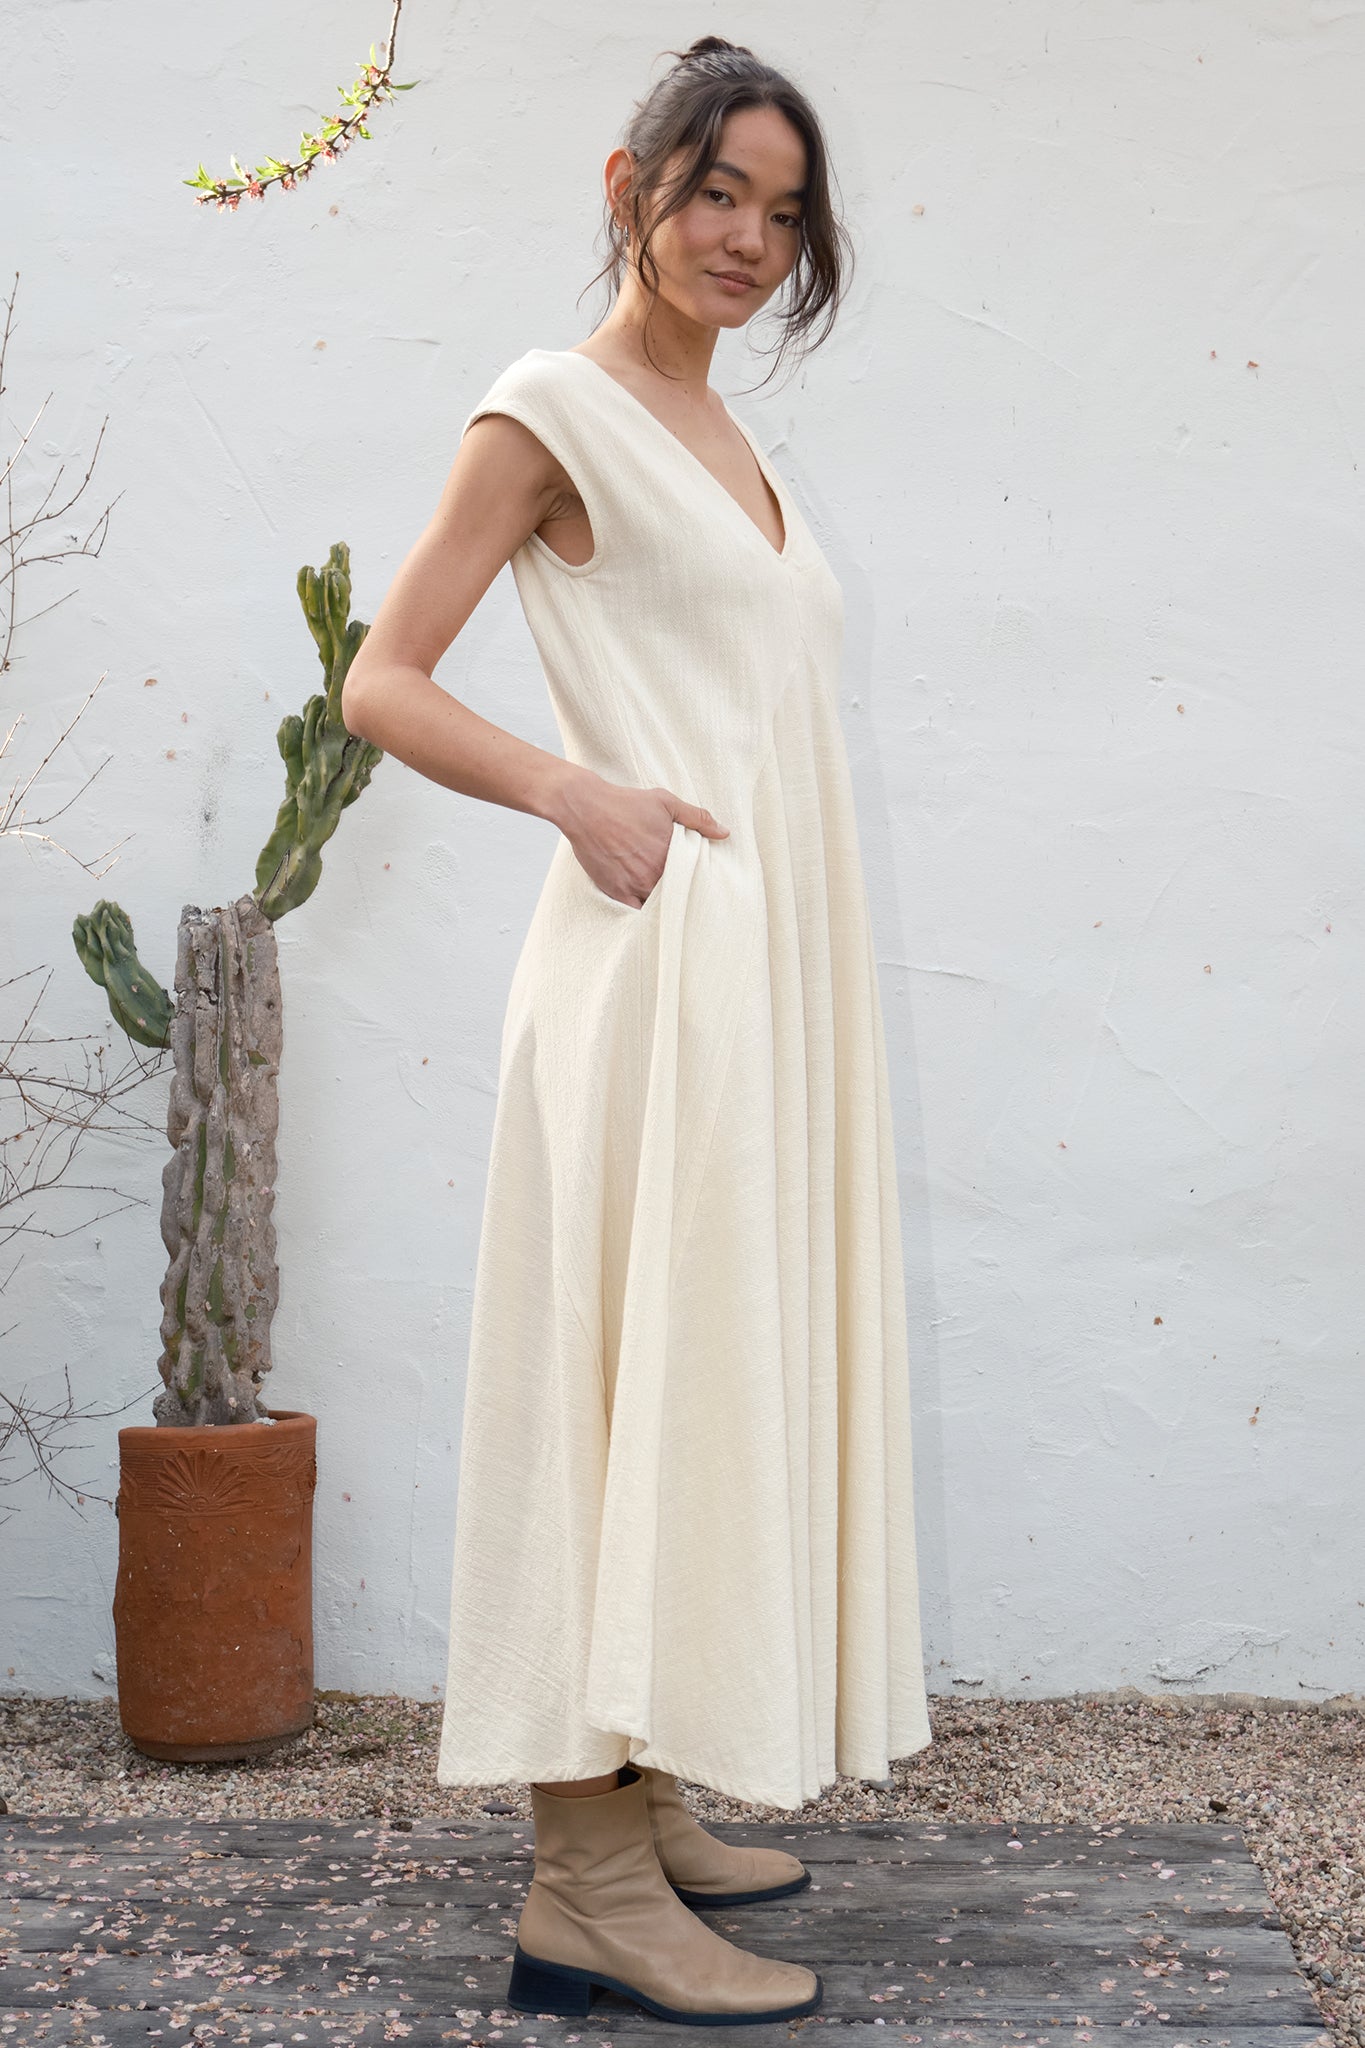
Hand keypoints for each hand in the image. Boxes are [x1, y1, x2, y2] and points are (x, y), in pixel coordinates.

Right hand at [553, 769, 728, 908]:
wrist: (585, 808)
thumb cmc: (625, 803)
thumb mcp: (665, 803)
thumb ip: (697, 818)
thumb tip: (724, 833)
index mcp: (671, 854)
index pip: (694, 877)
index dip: (696, 879)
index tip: (699, 880)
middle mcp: (655, 874)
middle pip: (677, 892)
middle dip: (682, 892)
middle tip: (686, 892)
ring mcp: (635, 885)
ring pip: (659, 904)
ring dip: (664, 902)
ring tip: (668, 900)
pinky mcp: (616, 892)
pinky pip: (636, 911)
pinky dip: (644, 911)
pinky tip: (649, 908)